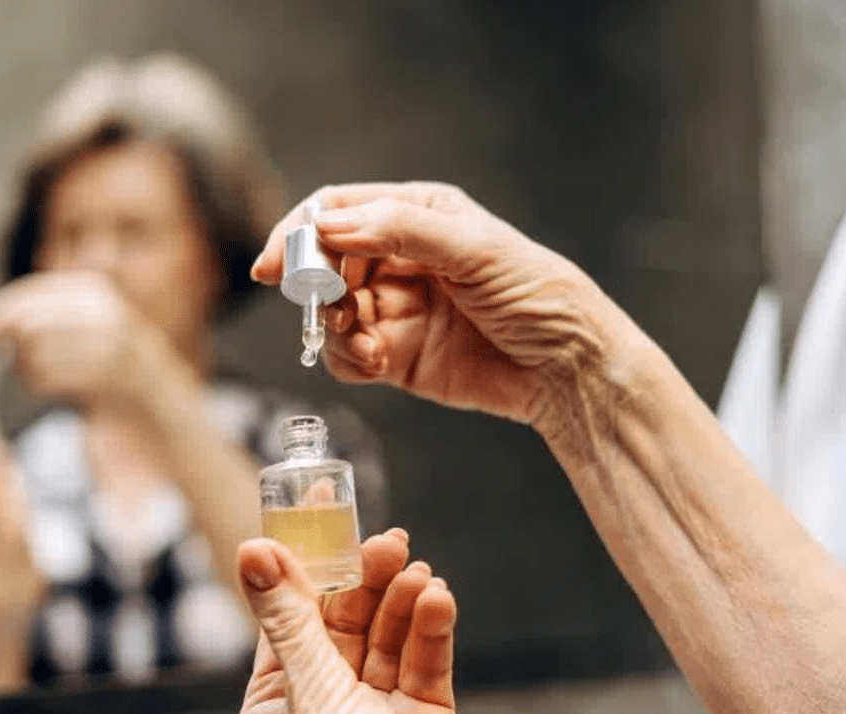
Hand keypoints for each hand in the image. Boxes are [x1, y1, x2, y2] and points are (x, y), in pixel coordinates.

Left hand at [0, 271, 189, 408]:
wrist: (159, 393)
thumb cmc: (106, 360)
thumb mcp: (80, 325)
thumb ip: (39, 319)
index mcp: (93, 290)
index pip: (31, 293)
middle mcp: (106, 310)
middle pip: (31, 323)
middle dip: (12, 346)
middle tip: (11, 363)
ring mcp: (115, 342)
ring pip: (38, 353)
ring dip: (26, 371)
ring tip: (37, 378)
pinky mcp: (115, 375)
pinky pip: (55, 379)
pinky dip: (40, 387)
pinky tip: (47, 389)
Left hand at [239, 530, 456, 713]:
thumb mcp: (304, 685)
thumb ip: (288, 618)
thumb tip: (254, 551)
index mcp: (282, 692)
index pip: (292, 609)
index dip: (308, 555)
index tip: (321, 503)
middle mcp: (329, 694)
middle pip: (350, 618)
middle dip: (370, 575)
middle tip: (388, 542)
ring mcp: (377, 705)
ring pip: (392, 637)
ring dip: (405, 599)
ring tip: (417, 574)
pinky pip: (428, 664)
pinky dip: (434, 629)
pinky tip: (437, 599)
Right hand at [252, 182, 639, 430]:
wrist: (569, 369)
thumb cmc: (538, 295)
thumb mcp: (474, 248)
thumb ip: (399, 230)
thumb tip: (329, 225)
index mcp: (418, 214)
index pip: (338, 211)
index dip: (300, 233)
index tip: (277, 266)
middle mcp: (400, 257)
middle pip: (324, 263)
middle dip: (316, 287)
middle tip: (329, 309)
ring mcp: (395, 307)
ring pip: (328, 312)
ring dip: (332, 328)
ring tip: (365, 343)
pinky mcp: (397, 355)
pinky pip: (347, 356)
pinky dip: (350, 361)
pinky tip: (378, 362)